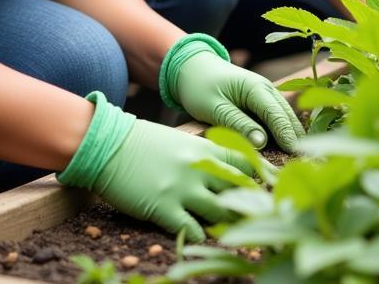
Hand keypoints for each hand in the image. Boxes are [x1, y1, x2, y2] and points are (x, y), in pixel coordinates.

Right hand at [59, 92, 255, 241]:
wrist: (110, 145)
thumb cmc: (143, 141)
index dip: (259, 176)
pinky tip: (201, 237)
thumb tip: (223, 169)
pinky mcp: (164, 208)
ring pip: (222, 211)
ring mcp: (183, 189)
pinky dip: (200, 236)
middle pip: (241, 189)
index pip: (245, 161)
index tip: (269, 188)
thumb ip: (203, 155)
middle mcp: (199, 168)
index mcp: (204, 148)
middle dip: (252, 203)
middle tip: (260, 216)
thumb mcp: (180, 141)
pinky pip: (192, 229)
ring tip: (236, 232)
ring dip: (229, 223)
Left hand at [166, 38, 303, 151]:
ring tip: (303, 158)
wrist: (193, 67)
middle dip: (296, 136)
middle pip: (286, 115)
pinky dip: (283, 129)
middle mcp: (265, 88)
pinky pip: (276, 116)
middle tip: (308, 161)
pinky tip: (289, 146)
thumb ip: (238, 124)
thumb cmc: (200, 87)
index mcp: (254, 87)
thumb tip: (262, 143)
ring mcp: (265, 93)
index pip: (275, 114)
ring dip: (293, 134)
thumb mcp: (215, 108)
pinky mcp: (261, 100)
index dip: (286, 135)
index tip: (296, 155)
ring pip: (285, 115)